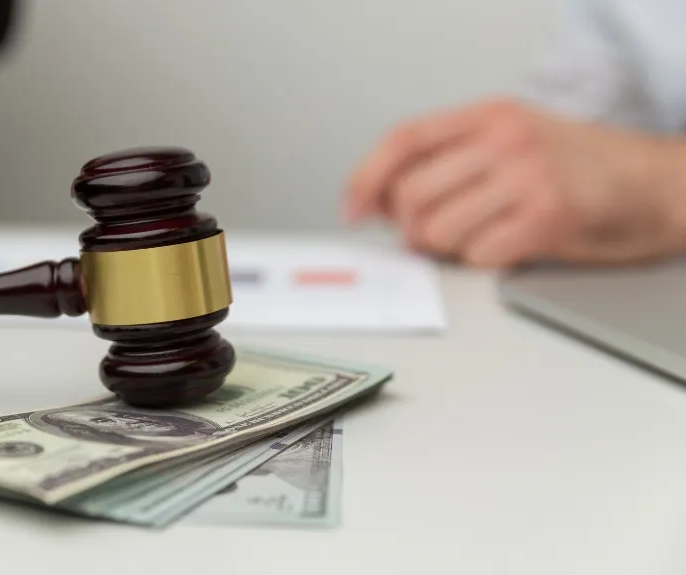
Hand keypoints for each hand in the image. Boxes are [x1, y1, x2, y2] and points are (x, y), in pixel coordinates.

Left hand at [343, 98, 685, 266]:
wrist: (655, 183)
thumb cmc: (576, 167)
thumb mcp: (509, 141)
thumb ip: (447, 162)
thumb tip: (379, 202)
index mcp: (487, 115)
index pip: (402, 141)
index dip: (367, 178)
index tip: (352, 209)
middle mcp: (503, 140)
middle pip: (412, 196)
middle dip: (412, 227)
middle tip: (434, 233)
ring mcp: (527, 177)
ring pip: (439, 230)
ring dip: (449, 247)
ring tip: (482, 235)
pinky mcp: (548, 218)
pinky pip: (478, 255)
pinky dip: (484, 260)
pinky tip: (510, 245)